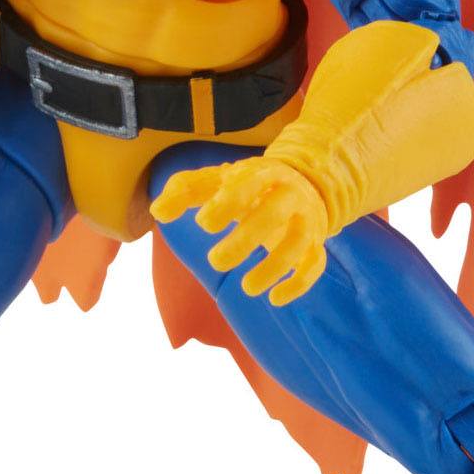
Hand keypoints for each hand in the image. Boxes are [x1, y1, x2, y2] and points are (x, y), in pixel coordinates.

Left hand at [150, 156, 328, 304]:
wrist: (303, 184)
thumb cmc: (247, 185)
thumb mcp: (218, 180)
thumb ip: (186, 190)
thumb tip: (158, 210)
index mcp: (262, 174)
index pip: (249, 183)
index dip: (227, 203)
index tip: (204, 224)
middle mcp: (288, 195)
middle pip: (273, 215)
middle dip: (245, 241)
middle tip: (215, 262)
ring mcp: (305, 220)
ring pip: (298, 244)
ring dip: (273, 269)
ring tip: (246, 288)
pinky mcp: (315, 244)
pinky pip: (315, 265)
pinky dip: (298, 285)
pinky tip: (274, 298)